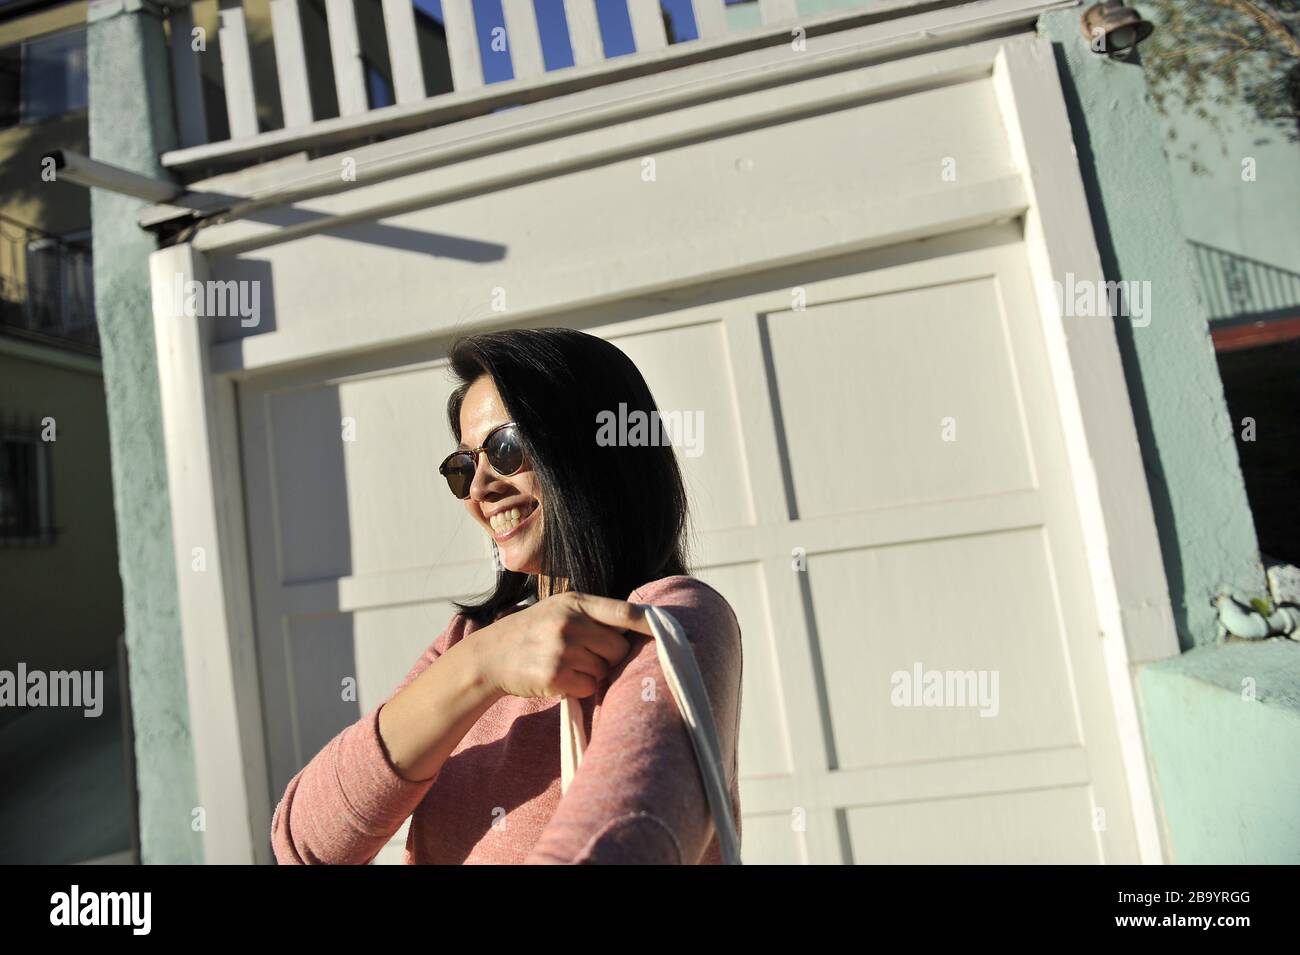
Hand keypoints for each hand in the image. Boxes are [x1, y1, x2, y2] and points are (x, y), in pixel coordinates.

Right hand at [473, 591, 650, 698]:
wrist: (492, 655)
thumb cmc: (534, 631)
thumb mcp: (560, 608)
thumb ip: (594, 614)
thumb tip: (640, 626)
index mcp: (575, 602)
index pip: (623, 612)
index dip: (649, 623)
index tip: (670, 632)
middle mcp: (570, 623)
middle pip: (618, 648)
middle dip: (611, 656)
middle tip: (588, 654)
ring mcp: (562, 650)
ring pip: (605, 670)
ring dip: (594, 673)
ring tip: (568, 663)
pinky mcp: (555, 677)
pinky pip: (590, 687)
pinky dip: (582, 687)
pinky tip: (562, 678)